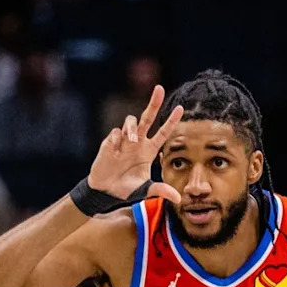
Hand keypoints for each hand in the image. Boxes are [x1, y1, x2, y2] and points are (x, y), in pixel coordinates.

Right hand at [88, 85, 183, 203]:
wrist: (105, 191)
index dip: (171, 121)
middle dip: (153, 103)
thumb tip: (178, 198)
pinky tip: (116, 150)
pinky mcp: (110, 142)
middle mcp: (138, 142)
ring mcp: (124, 140)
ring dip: (133, 128)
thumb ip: (161, 190)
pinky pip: (115, 133)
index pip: (163, 132)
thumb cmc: (126, 188)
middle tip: (160, 88)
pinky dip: (117, 138)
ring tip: (133, 141)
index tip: (181, 108)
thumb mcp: (145, 189)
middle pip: (147, 117)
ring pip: (131, 122)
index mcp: (149, 150)